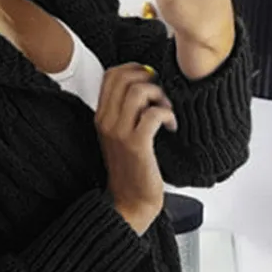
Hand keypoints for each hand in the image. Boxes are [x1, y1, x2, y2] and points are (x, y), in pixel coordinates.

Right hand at [95, 63, 176, 235]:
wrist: (130, 202)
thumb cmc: (131, 170)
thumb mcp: (120, 136)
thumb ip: (126, 111)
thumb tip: (145, 83)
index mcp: (101, 117)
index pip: (111, 75)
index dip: (134, 68)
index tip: (149, 79)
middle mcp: (107, 122)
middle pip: (124, 77)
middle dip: (149, 79)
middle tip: (160, 95)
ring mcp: (120, 133)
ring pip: (138, 91)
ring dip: (160, 96)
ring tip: (166, 111)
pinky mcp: (137, 144)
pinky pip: (154, 113)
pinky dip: (168, 114)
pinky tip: (171, 126)